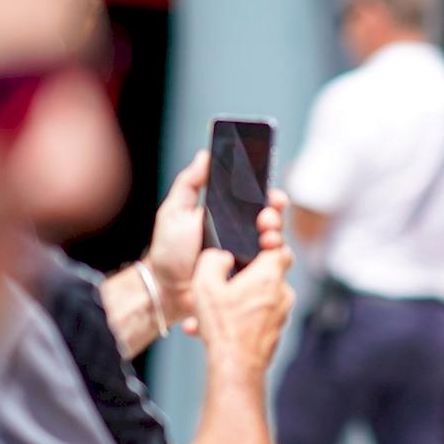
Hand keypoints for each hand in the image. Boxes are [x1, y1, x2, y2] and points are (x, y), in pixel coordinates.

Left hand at [147, 150, 290, 335]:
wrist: (166, 289)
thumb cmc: (168, 251)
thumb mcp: (175, 211)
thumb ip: (189, 183)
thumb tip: (206, 154)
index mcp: (226, 214)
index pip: (253, 198)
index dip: (266, 192)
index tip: (271, 191)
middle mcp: (240, 232)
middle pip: (269, 216)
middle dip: (275, 212)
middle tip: (267, 216)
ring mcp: (247, 254)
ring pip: (274, 239)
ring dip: (277, 233)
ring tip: (267, 237)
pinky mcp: (249, 275)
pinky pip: (270, 264)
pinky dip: (274, 257)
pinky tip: (268, 253)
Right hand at [189, 245, 296, 378]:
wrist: (236, 367)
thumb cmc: (224, 328)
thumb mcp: (205, 285)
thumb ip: (212, 261)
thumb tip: (221, 257)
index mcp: (270, 276)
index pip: (281, 250)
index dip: (268, 246)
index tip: (252, 250)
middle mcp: (282, 294)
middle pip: (268, 275)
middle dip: (244, 278)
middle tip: (223, 284)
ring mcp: (281, 315)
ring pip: (258, 299)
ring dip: (235, 302)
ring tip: (208, 314)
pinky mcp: (274, 332)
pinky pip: (256, 318)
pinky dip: (238, 319)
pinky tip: (213, 329)